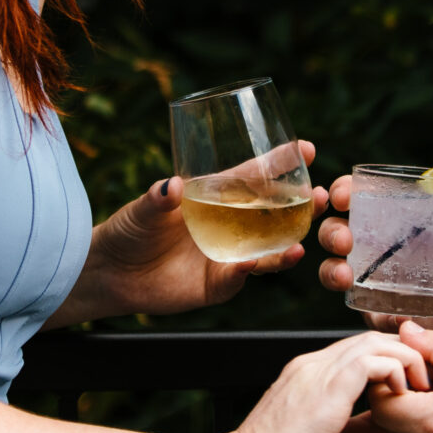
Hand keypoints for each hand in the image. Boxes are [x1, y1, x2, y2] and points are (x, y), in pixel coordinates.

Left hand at [56, 141, 328, 325]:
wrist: (109, 273)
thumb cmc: (128, 229)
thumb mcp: (143, 208)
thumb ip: (158, 198)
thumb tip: (172, 186)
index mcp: (214, 196)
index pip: (254, 176)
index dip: (279, 162)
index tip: (306, 148)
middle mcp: (227, 224)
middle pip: (272, 214)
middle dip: (300, 206)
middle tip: (323, 197)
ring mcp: (225, 255)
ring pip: (266, 250)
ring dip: (287, 245)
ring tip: (303, 242)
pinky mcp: (216, 284)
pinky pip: (239, 278)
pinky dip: (247, 271)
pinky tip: (253, 264)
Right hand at [214, 332, 431, 432]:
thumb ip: (364, 424)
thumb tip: (396, 421)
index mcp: (311, 373)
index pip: (363, 347)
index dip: (397, 358)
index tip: (418, 382)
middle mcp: (313, 364)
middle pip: (372, 338)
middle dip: (408, 353)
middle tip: (429, 380)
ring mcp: (315, 373)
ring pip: (374, 342)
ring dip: (407, 359)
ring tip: (423, 386)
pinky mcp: (323, 390)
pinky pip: (368, 362)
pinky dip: (394, 371)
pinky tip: (403, 394)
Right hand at [316, 172, 432, 335]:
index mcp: (389, 216)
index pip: (354, 195)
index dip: (341, 191)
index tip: (343, 196)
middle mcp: (371, 244)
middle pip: (333, 231)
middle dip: (331, 232)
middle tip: (346, 240)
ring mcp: (369, 278)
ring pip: (331, 270)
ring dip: (331, 270)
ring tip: (346, 276)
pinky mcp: (375, 309)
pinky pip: (359, 310)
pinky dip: (364, 310)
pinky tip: (385, 313)